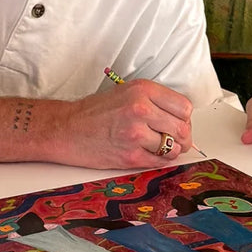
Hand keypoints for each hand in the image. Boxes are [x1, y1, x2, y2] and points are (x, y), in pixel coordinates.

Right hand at [54, 79, 192, 168]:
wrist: (67, 129)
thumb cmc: (95, 112)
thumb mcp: (127, 92)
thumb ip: (154, 101)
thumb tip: (181, 118)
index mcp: (143, 90)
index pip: (184, 107)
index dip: (184, 118)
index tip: (178, 122)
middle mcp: (141, 109)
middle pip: (182, 129)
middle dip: (182, 137)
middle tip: (174, 139)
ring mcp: (136, 134)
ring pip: (173, 148)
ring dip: (170, 150)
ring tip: (159, 147)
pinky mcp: (130, 155)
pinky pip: (159, 162)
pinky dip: (158, 160)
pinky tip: (148, 154)